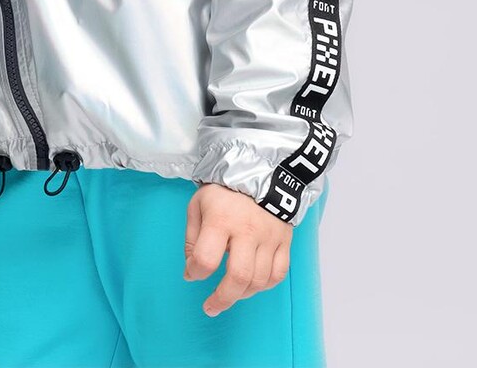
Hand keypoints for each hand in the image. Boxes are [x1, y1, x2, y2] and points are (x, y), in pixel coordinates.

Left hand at [184, 182, 292, 316]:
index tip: (192, 273)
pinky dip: (264, 286)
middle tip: (211, 306)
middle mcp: (247, 229)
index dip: (195, 273)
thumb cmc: (224, 190)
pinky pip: (277, 274)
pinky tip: (251, 284)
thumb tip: (192, 271)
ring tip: (229, 293)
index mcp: (221, 219)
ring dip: (241, 294)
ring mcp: (269, 236)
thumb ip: (192, 239)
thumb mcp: (198, 205)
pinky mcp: (284, 241)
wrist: (260, 170)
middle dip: (222, 298)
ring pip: (259, 280)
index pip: (206, 259)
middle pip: (238, 276)